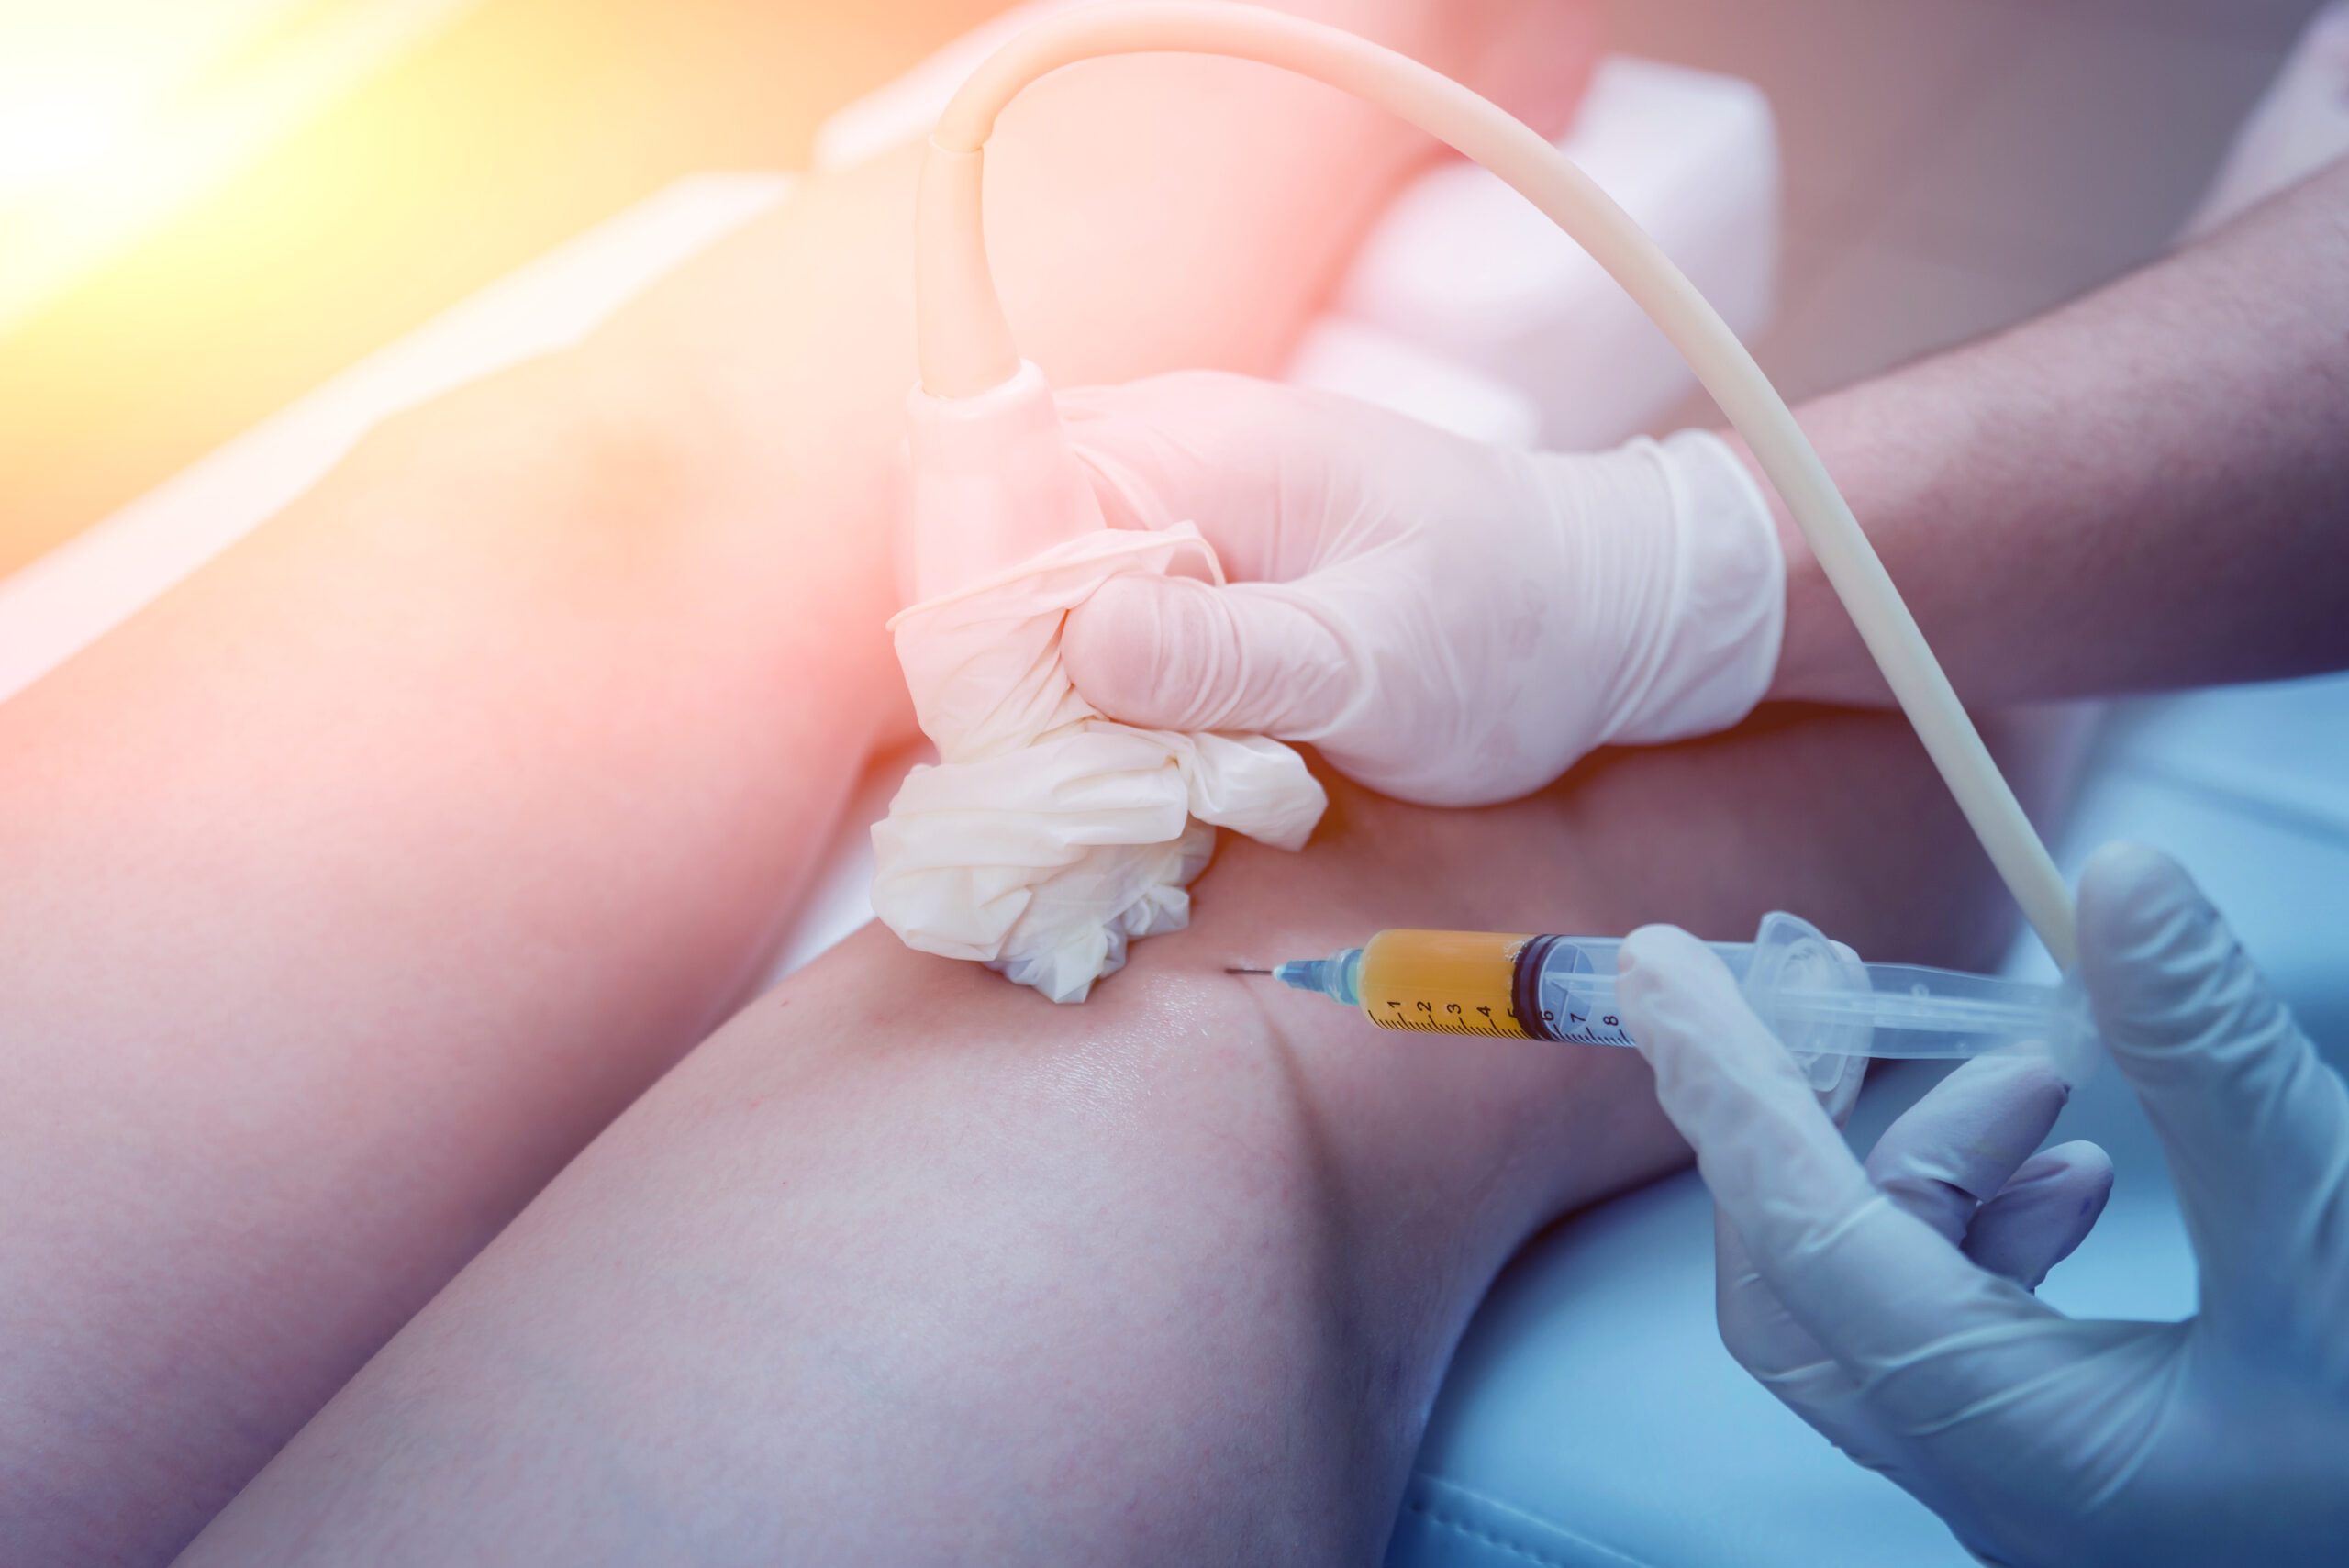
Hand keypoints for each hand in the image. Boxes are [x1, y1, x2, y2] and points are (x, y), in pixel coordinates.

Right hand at [1056, 372, 1783, 806]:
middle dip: (1000, 666)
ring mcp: (1179, 492)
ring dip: (1046, 684)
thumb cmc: (1514, 635)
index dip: (978, 627)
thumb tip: (1075, 643)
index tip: (1013, 742)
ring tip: (1103, 776)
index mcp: (1198, 449)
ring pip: (1036, 581)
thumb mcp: (1377, 668)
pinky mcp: (1197, 547)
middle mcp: (1168, 446)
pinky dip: (1094, 682)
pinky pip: (1095, 603)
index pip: (996, 505)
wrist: (1608, 608)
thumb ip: (1226, 658)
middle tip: (1056, 782)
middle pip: (996, 543)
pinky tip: (1137, 751)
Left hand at [1615, 843, 2348, 1565]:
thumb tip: (2114, 878)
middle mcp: (2000, 1481)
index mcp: (2024, 1452)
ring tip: (2050, 1080)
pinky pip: (1970, 1321)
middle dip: (1807, 1124)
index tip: (1653, 971)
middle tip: (1838, 994)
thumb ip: (2211, 1058)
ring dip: (1934, 1165)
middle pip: (1802, 1281)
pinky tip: (2087, 1170)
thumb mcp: (2344, 1232)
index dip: (1721, 1086)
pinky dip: (1993, 1222)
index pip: (1799, 1237)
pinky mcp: (2089, 1456)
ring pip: (1892, 1292)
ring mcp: (2039, 1479)